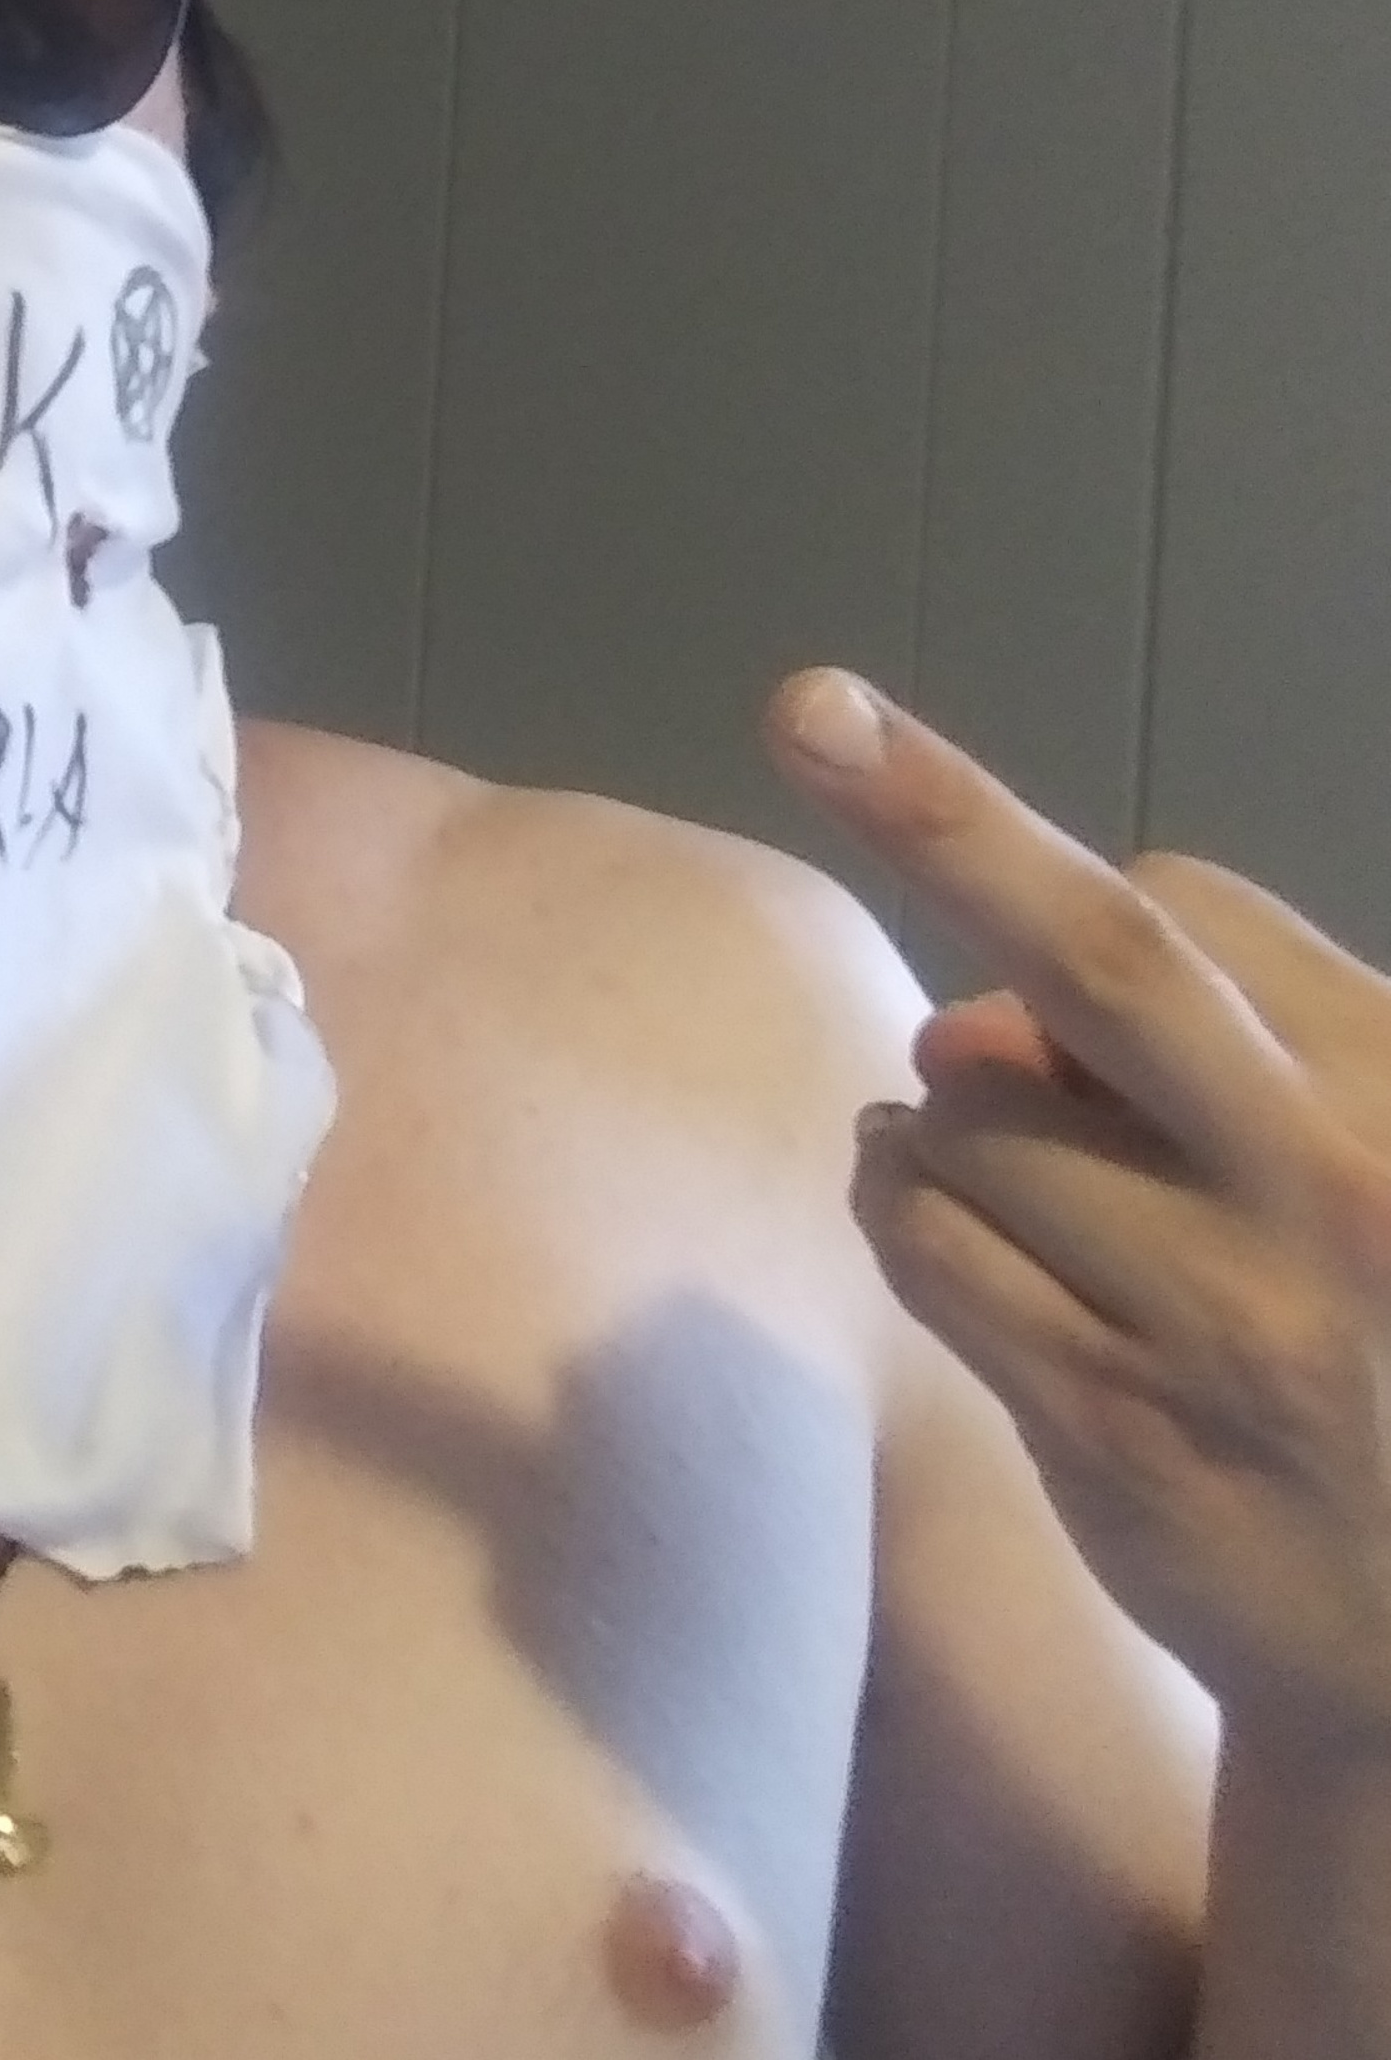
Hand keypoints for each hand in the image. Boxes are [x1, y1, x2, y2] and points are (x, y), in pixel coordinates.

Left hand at [767, 667, 1390, 1742]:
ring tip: (1007, 1196)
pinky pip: (927, 1250)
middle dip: (941, 815)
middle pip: (1106, 960)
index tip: (1014, 931)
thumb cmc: (1377, 1349)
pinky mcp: (1121, 1431)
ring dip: (931, 1131)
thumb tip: (965, 1025)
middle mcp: (1337, 1191)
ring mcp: (1228, 1320)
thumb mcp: (1347, 1161)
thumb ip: (1195, 1058)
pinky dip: (901, 1215)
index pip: (1182, 914)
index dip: (1067, 904)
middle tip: (806, 707)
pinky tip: (955, 1244)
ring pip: (964, 1123)